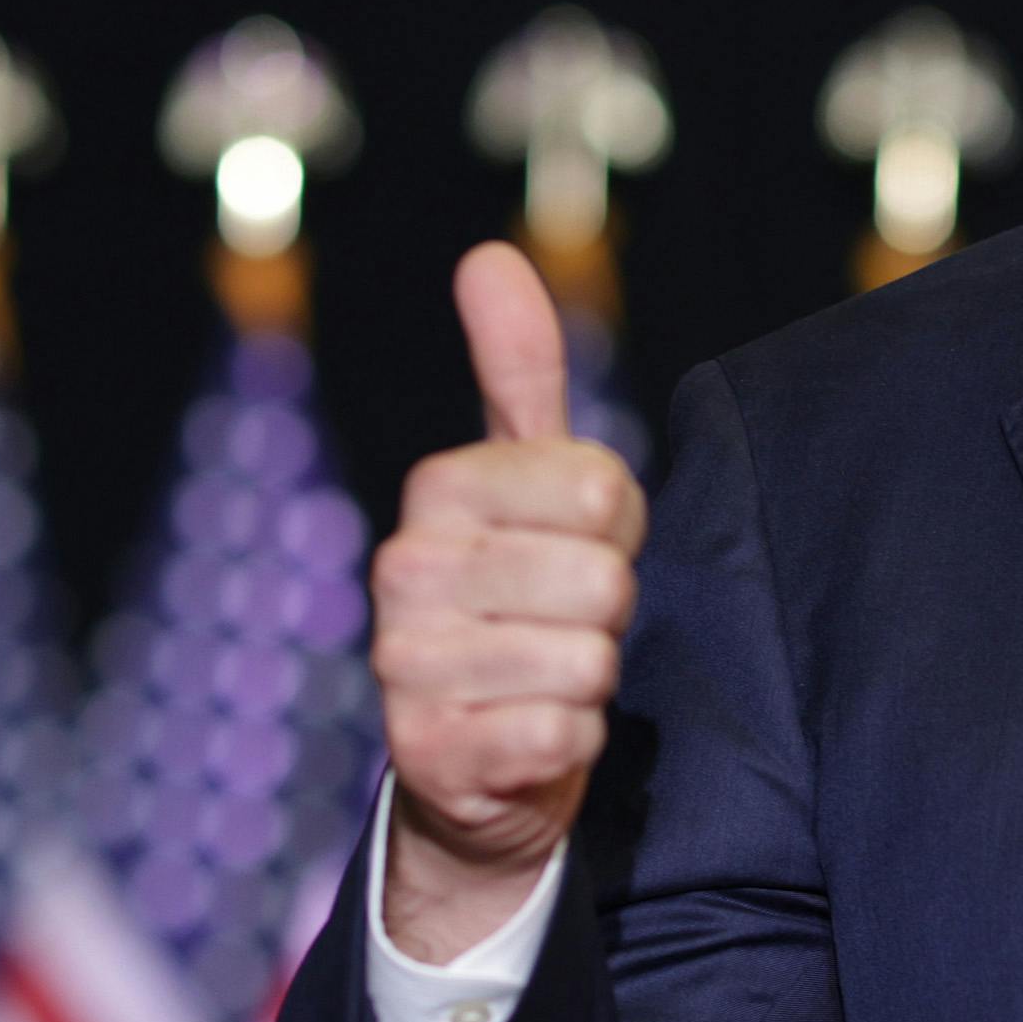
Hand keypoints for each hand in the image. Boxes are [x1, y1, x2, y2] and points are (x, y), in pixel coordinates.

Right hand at [373, 244, 645, 960]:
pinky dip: (572, 745)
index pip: (602, 488)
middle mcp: (403, 569)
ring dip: (591, 682)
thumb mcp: (527, 482)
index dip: (619, 531)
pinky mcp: (428, 754)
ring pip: (588, 660)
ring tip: (547, 681)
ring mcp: (405, 665)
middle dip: (610, 611)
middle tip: (567, 626)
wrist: (482, 766)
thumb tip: (489, 255)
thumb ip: (519, 372)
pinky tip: (533, 738)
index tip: (579, 551)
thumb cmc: (526, 606)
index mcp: (438, 490)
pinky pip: (562, 733)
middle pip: (603, 579)